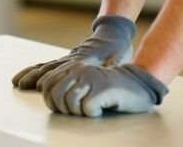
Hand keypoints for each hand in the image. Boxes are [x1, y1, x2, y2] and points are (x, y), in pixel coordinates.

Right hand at [12, 15, 134, 89]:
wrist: (111, 35)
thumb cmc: (117, 48)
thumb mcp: (119, 56)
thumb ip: (114, 63)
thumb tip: (112, 67)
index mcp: (82, 59)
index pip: (63, 68)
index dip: (51, 76)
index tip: (39, 85)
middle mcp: (70, 59)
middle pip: (48, 67)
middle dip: (33, 76)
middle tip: (19, 84)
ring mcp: (67, 60)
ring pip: (44, 67)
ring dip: (30, 74)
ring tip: (16, 82)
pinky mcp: (66, 62)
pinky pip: (47, 67)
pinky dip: (35, 71)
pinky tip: (27, 78)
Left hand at [40, 62, 167, 116]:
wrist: (137, 84)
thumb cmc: (108, 89)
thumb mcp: (85, 82)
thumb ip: (67, 85)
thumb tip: (45, 94)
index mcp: (73, 67)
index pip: (47, 84)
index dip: (49, 100)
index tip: (60, 109)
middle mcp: (80, 69)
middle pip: (56, 94)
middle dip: (63, 109)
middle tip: (77, 111)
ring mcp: (91, 77)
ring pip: (69, 102)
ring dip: (78, 112)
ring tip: (90, 110)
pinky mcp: (103, 87)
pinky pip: (87, 108)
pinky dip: (93, 114)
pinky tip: (101, 110)